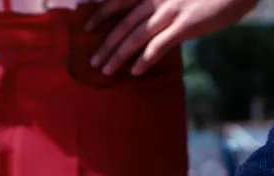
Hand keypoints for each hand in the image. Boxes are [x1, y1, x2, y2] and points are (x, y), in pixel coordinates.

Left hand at [86, 0, 257, 75]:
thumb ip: (162, 2)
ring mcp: (171, 11)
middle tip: (92, 61)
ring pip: (135, 37)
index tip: (87, 26)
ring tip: (106, 71)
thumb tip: (147, 18)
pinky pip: (158, 46)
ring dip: (118, 56)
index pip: (119, 0)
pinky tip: (135, 71)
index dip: (101, 13)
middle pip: (124, 24)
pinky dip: (144, 60)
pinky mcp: (186, 25)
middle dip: (106, 44)